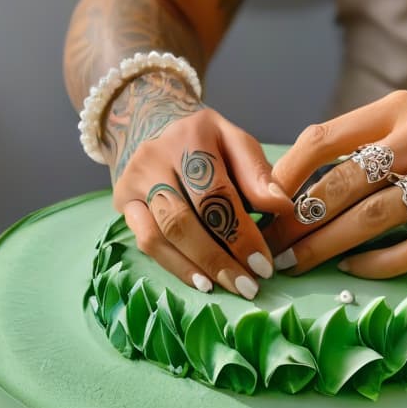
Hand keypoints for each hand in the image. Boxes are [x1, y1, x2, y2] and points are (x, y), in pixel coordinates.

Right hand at [107, 71, 290, 297]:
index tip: (264, 264)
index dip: (240, 233)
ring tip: (229, 287)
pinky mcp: (124, 201)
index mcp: (192, 137)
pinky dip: (174, 265)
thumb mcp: (236, 142)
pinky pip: (145, 241)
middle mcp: (156, 157)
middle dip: (220, 259)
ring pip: (161, 234)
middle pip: (185, 219)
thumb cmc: (205, 139)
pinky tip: (200, 282)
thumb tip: (283, 207)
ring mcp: (135, 180)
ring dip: (197, 267)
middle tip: (249, 285)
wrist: (151, 120)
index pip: (215, 193)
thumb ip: (257, 173)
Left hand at [266, 90, 406, 277]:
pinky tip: (355, 271)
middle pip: (341, 184)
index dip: (285, 174)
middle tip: (271, 246)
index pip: (324, 138)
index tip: (262, 203)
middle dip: (297, 220)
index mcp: (397, 112)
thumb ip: (366, 138)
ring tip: (299, 264)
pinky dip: (381, 262)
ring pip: (372, 217)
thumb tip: (302, 173)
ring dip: (327, 246)